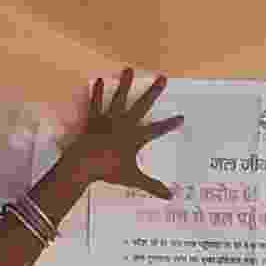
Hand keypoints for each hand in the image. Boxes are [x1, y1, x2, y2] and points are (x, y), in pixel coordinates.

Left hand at [57, 70, 180, 200]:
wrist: (85, 164)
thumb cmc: (109, 170)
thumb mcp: (133, 179)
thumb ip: (152, 186)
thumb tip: (170, 197)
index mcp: (135, 137)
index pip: (157, 130)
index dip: (170, 124)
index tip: (181, 117)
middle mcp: (125, 124)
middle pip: (142, 105)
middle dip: (153, 92)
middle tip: (162, 78)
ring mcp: (109, 119)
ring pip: (120, 98)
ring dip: (125, 84)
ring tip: (129, 69)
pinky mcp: (94, 119)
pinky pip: (97, 103)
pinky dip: (98, 93)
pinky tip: (101, 81)